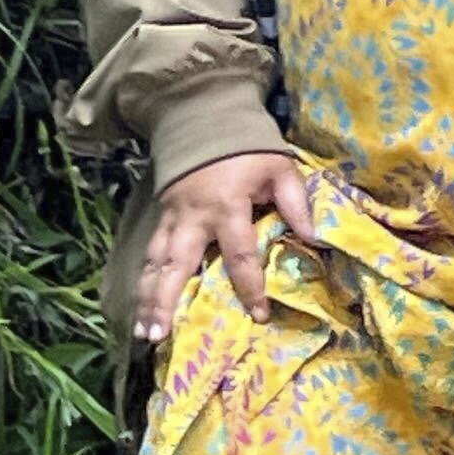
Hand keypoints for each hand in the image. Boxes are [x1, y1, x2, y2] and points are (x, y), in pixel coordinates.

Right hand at [134, 148, 316, 341]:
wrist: (204, 118)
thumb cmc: (248, 149)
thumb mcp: (280, 168)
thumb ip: (296, 202)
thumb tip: (314, 238)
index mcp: (227, 206)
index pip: (239, 255)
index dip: (250, 287)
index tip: (258, 315)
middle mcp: (193, 217)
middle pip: (177, 265)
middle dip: (167, 301)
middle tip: (159, 336)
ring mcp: (172, 218)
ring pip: (155, 263)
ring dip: (148, 298)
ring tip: (144, 333)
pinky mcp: (161, 216)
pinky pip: (150, 253)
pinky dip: (144, 280)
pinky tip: (140, 306)